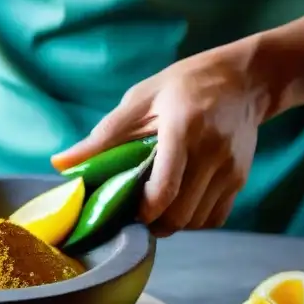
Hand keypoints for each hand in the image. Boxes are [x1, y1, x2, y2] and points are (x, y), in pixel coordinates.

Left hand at [51, 47, 267, 236]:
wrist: (244, 79)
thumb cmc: (184, 85)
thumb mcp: (140, 99)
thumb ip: (103, 136)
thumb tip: (59, 164)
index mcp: (182, 129)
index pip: (165, 189)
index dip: (143, 211)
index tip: (127, 210)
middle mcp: (211, 152)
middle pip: (179, 214)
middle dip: (153, 223)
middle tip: (134, 213)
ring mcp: (230, 168)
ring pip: (197, 221)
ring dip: (172, 223)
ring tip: (155, 207)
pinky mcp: (241, 178)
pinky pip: (215, 217)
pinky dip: (194, 220)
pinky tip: (179, 204)